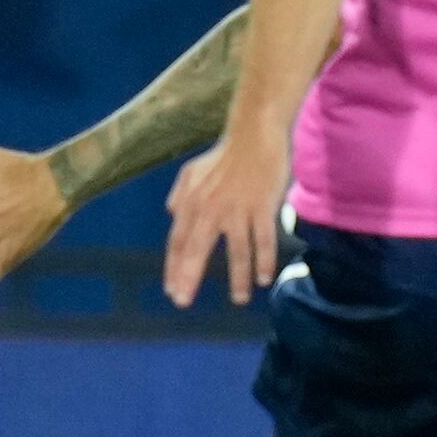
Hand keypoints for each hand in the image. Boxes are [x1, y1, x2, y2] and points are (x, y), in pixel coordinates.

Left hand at [162, 131, 290, 307]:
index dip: (174, 268)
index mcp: (191, 204)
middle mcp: (210, 209)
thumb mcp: (190, 173)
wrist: (253, 134)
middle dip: (189, 278)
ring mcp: (237, 209)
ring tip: (238, 299)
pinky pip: (263, 239)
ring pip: (236, 251)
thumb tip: (172, 217)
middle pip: (196, 251)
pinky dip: (264, 260)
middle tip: (183, 302)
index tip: (173, 290)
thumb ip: (178, 197)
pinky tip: (263, 279)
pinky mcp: (262, 206)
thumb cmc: (223, 155)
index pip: (177, 242)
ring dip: (237, 278)